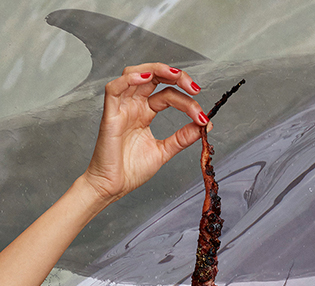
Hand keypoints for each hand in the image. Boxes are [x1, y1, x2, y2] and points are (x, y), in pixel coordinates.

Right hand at [80, 63, 206, 203]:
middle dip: (175, 76)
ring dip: (155, 70)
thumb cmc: (130, 171)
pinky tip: (146, 77)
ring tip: (175, 75)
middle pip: (153, 77)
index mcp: (144, 113)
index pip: (168, 95)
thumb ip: (182, 137)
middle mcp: (133, 106)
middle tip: (193, 87)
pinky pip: (114, 89)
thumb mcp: (164, 151)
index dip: (187, 101)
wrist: (112, 188)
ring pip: (133, 74)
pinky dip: (129, 79)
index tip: (202, 117)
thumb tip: (204, 126)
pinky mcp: (110, 115)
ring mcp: (121, 109)